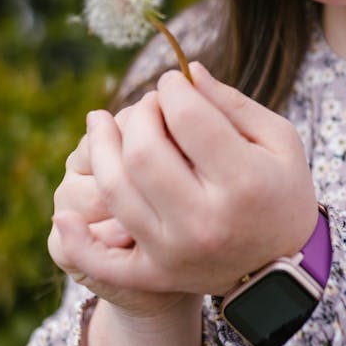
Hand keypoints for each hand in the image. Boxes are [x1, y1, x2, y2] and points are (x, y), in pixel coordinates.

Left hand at [53, 61, 317, 300]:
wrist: (282, 270)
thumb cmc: (281, 192)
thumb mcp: (279, 141)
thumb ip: (233, 104)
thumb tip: (188, 71)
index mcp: (243, 181)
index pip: (187, 117)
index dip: (173, 88)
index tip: (174, 82)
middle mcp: (205, 220)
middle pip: (142, 151)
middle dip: (139, 113)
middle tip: (149, 104)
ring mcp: (175, 250)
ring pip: (114, 189)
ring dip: (100, 148)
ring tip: (102, 124)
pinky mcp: (156, 275)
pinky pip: (103, 261)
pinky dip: (78, 241)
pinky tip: (63, 215)